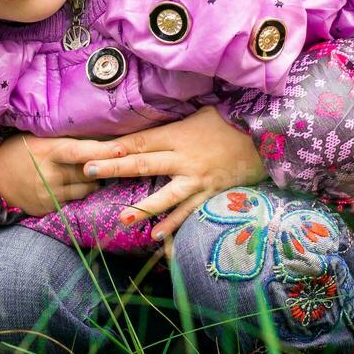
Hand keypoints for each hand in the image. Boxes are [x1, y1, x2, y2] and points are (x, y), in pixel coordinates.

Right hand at [0, 133, 103, 216]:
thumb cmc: (18, 151)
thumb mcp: (38, 139)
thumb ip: (64, 140)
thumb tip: (99, 136)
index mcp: (48, 151)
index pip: (81, 152)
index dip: (103, 151)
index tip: (123, 149)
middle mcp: (50, 174)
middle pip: (89, 173)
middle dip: (102, 167)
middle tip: (113, 159)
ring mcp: (49, 195)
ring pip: (86, 189)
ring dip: (91, 181)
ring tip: (85, 171)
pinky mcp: (48, 209)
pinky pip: (73, 201)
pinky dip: (76, 193)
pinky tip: (68, 184)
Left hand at [72, 106, 268, 254]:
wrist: (264, 137)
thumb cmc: (228, 122)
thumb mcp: (198, 115)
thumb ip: (171, 125)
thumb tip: (145, 128)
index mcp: (177, 136)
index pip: (140, 141)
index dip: (115, 147)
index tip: (91, 152)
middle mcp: (184, 158)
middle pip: (144, 163)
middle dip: (115, 169)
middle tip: (89, 172)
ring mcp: (198, 179)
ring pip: (166, 195)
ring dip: (144, 209)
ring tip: (123, 220)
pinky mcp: (211, 194)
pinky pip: (190, 212)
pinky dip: (174, 226)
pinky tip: (157, 238)